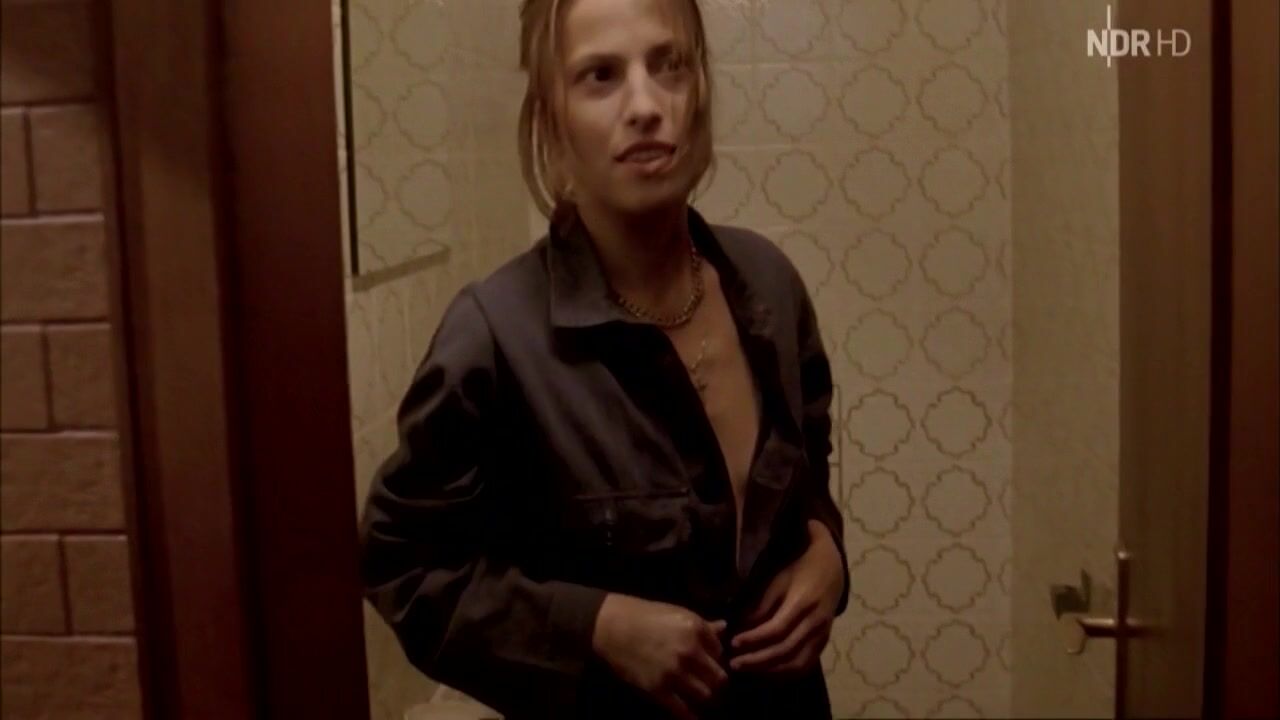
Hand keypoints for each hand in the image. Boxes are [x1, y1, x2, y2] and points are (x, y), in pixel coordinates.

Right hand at [591, 593, 729, 719]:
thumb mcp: (676, 613)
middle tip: (708, 682)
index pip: (720, 652)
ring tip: (697, 694)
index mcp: (696, 629)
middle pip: (719, 677)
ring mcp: (674, 672)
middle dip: (715, 681)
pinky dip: (689, 716)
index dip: (714, 657)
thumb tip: (724, 628)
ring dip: (704, 696)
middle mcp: (690, 651)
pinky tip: (692, 716)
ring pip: (706, 695)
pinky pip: (682, 711)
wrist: (610, 627)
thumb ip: (702, 624)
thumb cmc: (643, 615)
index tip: (707, 661)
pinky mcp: (658, 690)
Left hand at [728, 521, 843, 674]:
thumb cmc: (797, 569)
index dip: (753, 639)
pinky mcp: (823, 643)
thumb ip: (761, 605)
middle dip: (757, 660)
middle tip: (734, 663)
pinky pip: (805, 664)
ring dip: (770, 671)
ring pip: (797, 663)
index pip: (776, 630)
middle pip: (786, 651)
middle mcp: (816, 624)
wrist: (829, 566)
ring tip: (747, 670)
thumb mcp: (776, 579)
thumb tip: (741, 628)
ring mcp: (822, 636)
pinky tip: (766, 672)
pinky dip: (785, 672)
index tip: (733, 643)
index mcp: (803, 604)